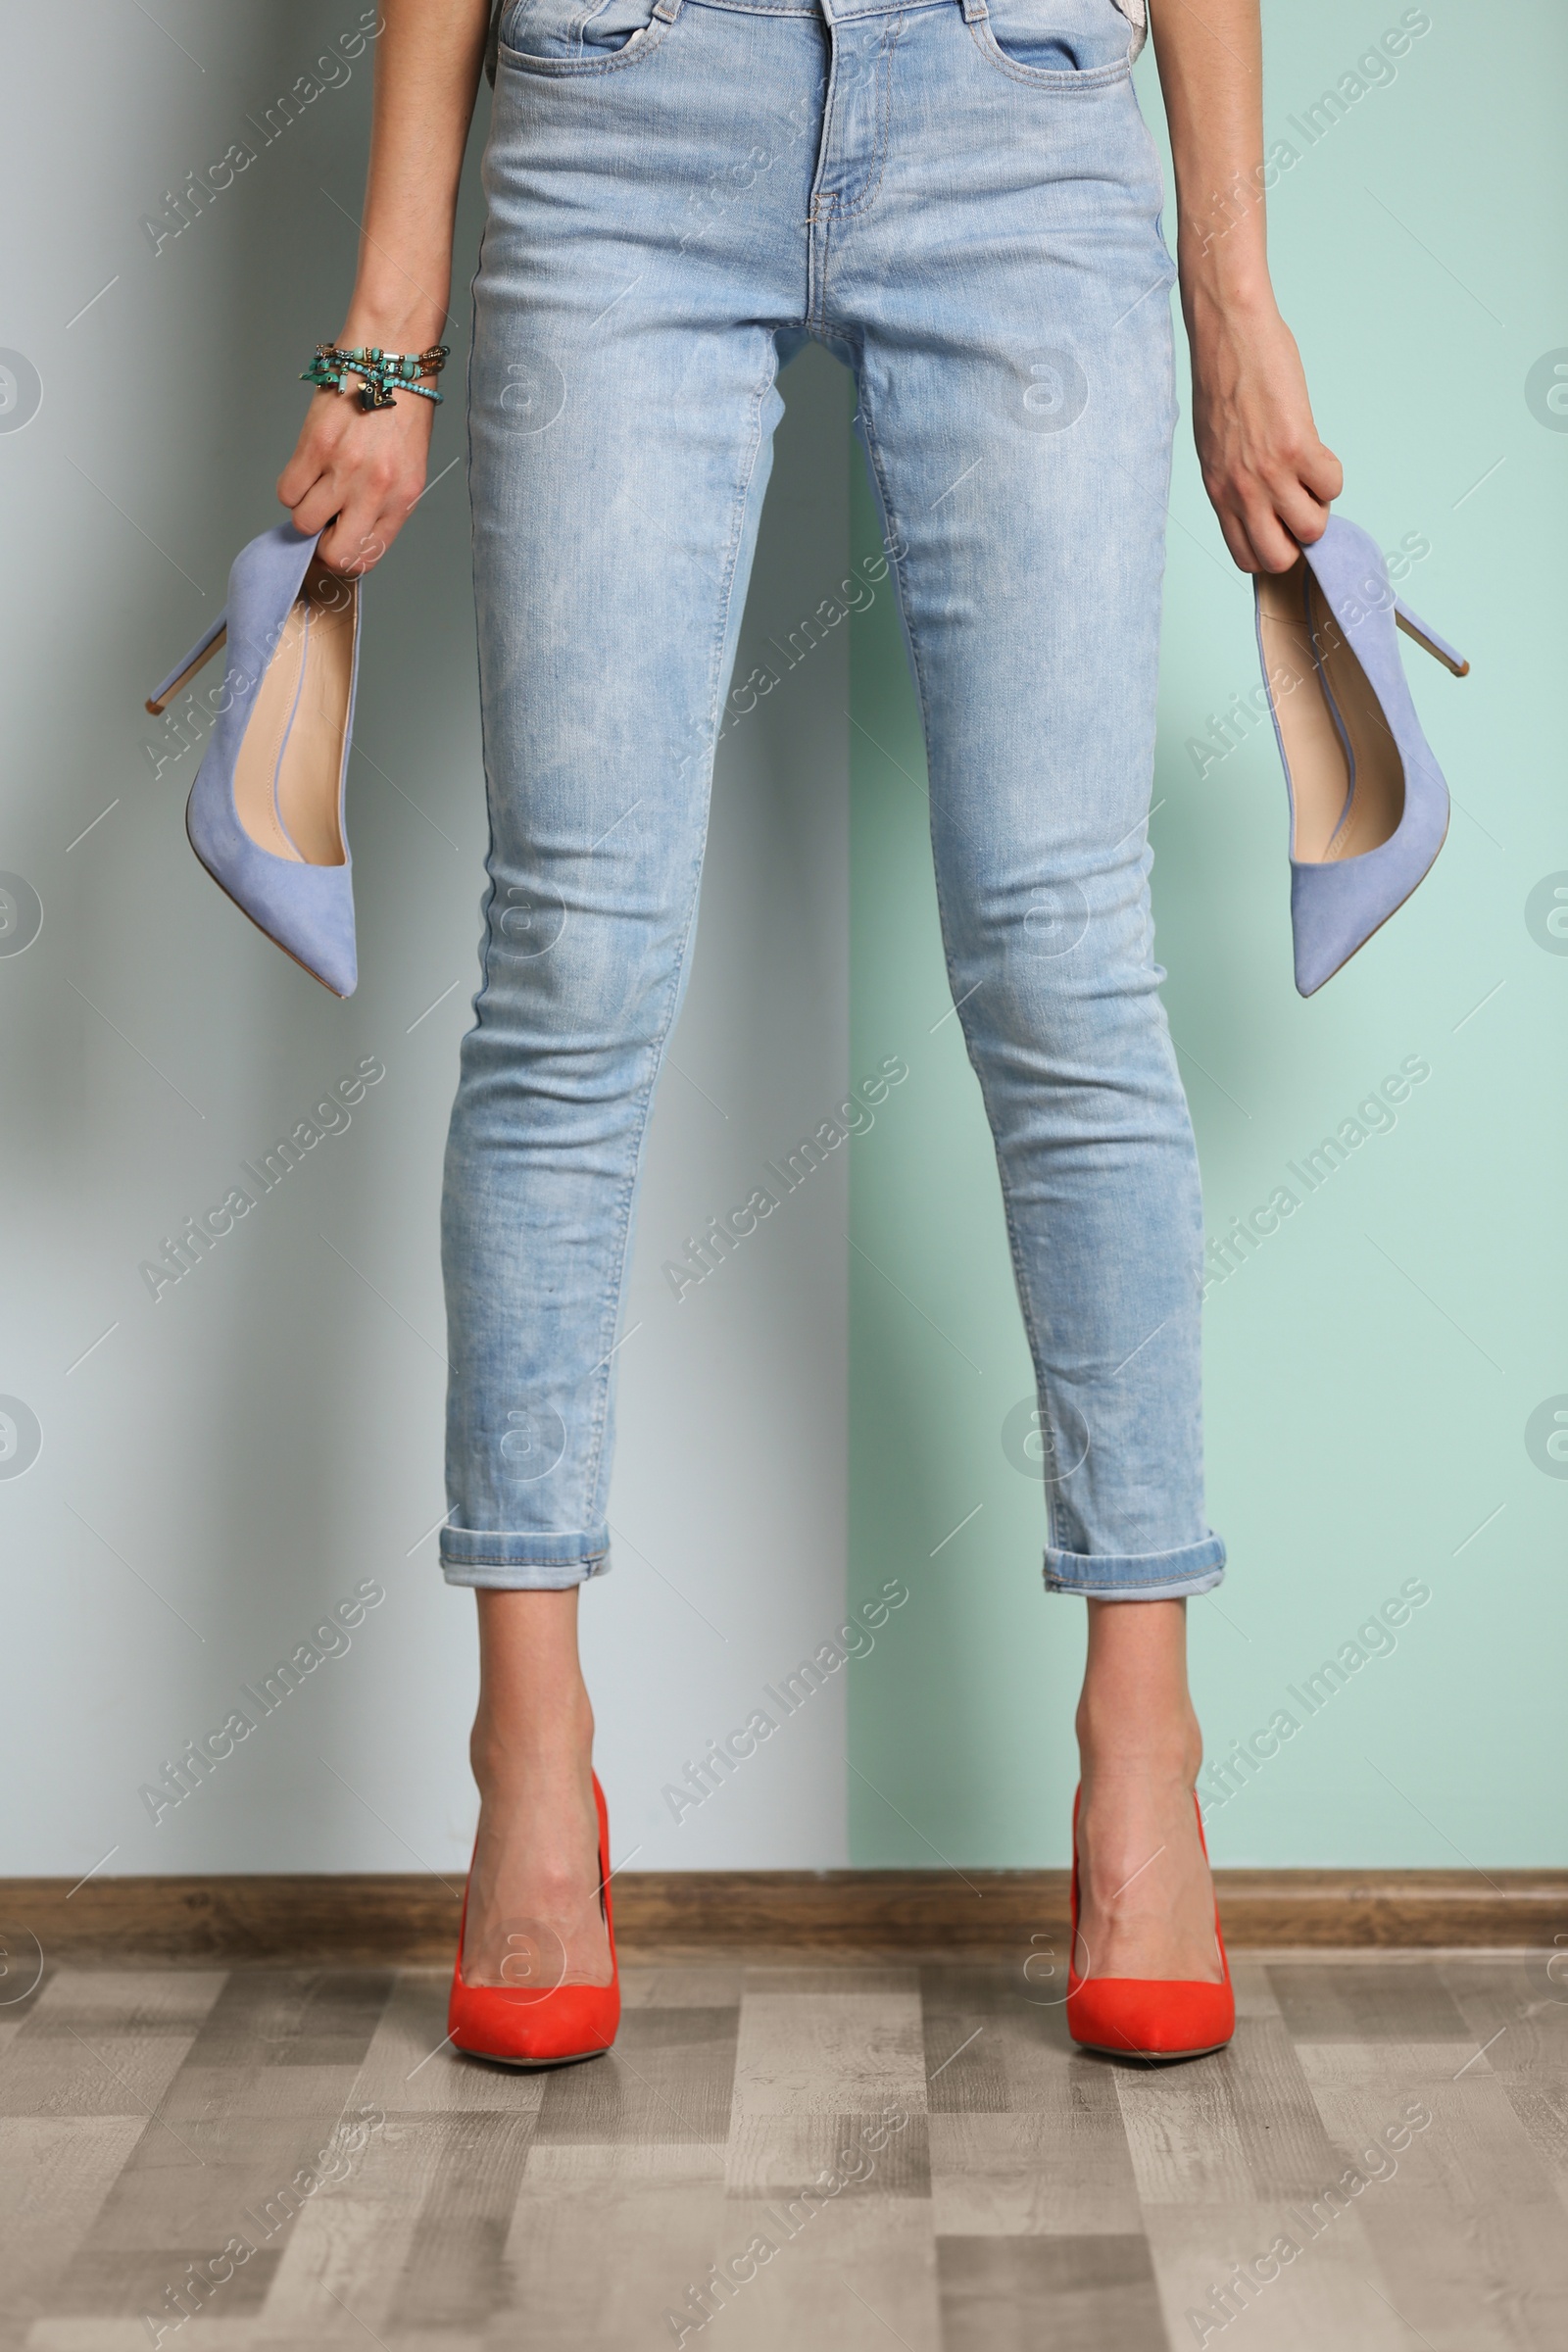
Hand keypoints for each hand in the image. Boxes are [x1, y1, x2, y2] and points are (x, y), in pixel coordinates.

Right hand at [276, 357, 436, 577]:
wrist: (390, 359)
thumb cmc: (401, 410)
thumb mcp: (407, 466)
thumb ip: (383, 502)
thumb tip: (350, 528)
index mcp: (402, 500)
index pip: (368, 557)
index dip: (348, 557)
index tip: (339, 544)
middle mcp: (374, 491)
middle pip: (334, 552)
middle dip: (323, 545)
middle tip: (324, 524)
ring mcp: (343, 470)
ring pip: (303, 521)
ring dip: (305, 511)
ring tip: (317, 487)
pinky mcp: (315, 446)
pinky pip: (287, 490)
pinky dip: (292, 487)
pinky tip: (307, 469)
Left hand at [1188, 292, 1342, 574]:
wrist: (1228, 335)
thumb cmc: (1223, 383)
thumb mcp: (1216, 447)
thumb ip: (1235, 481)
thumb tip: (1264, 503)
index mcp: (1219, 493)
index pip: (1246, 557)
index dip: (1271, 547)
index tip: (1280, 524)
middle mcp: (1240, 492)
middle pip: (1279, 558)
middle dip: (1297, 538)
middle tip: (1300, 501)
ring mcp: (1268, 473)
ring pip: (1312, 528)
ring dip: (1320, 505)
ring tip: (1309, 473)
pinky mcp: (1296, 446)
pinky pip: (1332, 485)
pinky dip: (1333, 473)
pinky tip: (1318, 450)